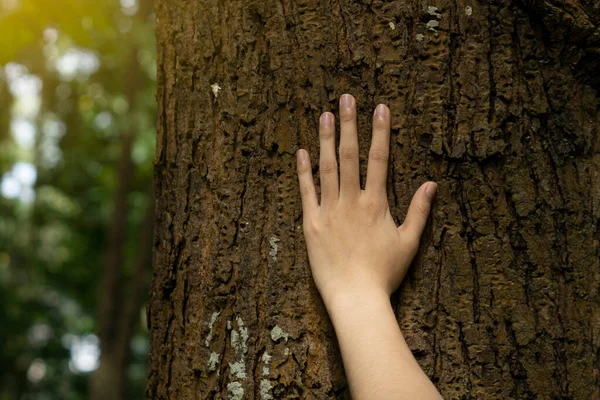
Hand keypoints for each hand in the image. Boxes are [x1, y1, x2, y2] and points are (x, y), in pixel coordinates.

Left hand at [296, 94, 436, 304]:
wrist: (356, 297)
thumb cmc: (385, 273)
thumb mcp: (409, 242)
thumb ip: (419, 211)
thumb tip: (432, 184)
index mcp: (376, 203)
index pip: (379, 159)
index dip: (380, 131)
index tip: (380, 107)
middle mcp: (351, 201)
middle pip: (350, 155)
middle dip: (349, 124)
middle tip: (346, 98)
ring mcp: (329, 210)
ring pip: (327, 168)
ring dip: (325, 140)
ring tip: (324, 115)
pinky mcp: (311, 223)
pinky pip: (305, 192)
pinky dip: (303, 171)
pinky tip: (301, 152)